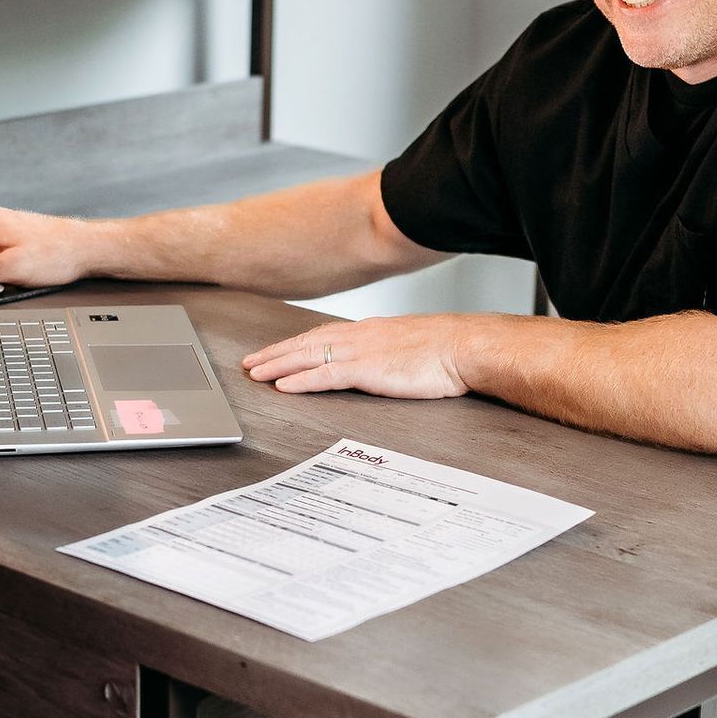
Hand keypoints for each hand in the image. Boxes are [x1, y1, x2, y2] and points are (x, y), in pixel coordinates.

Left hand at [243, 315, 472, 398]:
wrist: (465, 346)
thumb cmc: (447, 350)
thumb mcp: (410, 347)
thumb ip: (389, 353)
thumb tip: (383, 363)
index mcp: (369, 331)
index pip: (322, 336)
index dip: (295, 345)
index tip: (276, 351)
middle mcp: (359, 336)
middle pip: (306, 343)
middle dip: (276, 353)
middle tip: (251, 363)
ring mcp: (361, 351)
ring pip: (307, 356)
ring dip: (278, 366)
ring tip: (256, 374)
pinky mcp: (367, 369)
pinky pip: (325, 374)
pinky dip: (300, 380)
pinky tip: (283, 386)